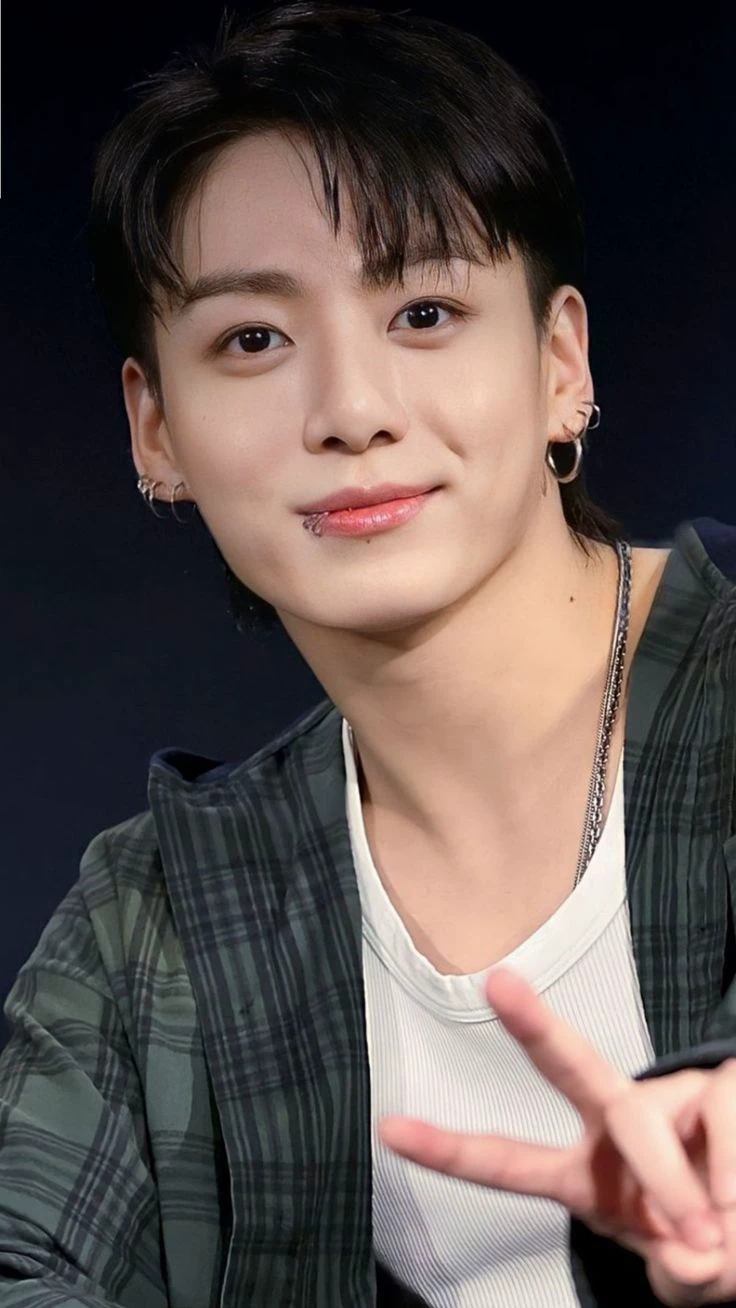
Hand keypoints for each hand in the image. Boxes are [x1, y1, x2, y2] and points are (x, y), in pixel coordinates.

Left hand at [379, 967, 735, 1305]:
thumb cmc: (721, 1241)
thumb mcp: (691, 1277)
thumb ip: (681, 1274)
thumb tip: (695, 1254)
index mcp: (591, 1174)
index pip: (512, 1163)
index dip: (450, 1152)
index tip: (390, 1129)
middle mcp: (623, 1123)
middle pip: (570, 1066)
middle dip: (532, 1025)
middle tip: (498, 983)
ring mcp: (674, 1100)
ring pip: (645, 1121)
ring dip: (677, 1193)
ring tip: (718, 1239)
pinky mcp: (724, 1086)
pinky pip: (719, 1117)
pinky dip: (729, 1177)